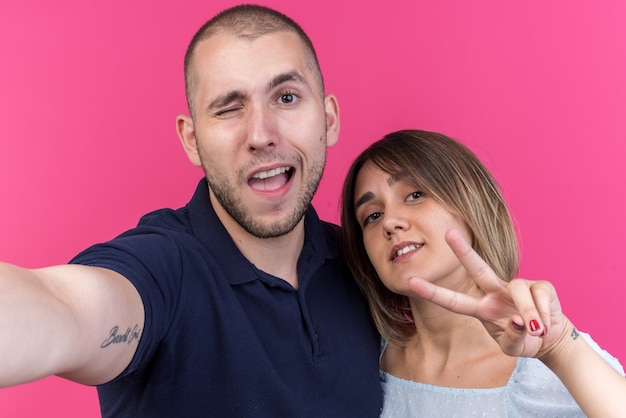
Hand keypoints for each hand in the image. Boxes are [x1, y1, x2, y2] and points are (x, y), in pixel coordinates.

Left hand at [408, 228, 569, 358]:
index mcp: (482, 309)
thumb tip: (519, 320)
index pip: (454, 302)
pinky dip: (544, 315)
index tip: (412, 282)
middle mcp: (495, 292)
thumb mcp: (514, 348)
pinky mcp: (540, 285)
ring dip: (529, 312)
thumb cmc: (523, 340)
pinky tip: (546, 325)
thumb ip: (512, 337)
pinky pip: (539, 295)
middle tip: (448, 233)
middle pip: (477, 268)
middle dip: (463, 251)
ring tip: (537, 331)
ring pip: (518, 289)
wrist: (551, 338)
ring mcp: (516, 287)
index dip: (433, 292)